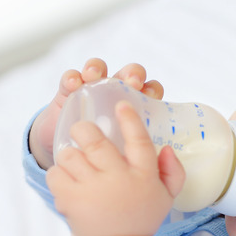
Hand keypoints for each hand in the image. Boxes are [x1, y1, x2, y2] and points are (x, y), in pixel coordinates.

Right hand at [29, 58, 164, 168]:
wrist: (70, 168)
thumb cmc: (106, 164)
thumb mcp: (128, 163)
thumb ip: (153, 162)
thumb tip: (168, 151)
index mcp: (136, 109)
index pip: (150, 91)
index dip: (151, 89)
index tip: (149, 96)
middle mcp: (117, 95)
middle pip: (129, 74)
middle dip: (132, 73)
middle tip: (131, 82)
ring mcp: (92, 91)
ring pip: (99, 69)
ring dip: (98, 67)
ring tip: (94, 75)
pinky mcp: (68, 93)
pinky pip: (71, 79)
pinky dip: (73, 77)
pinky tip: (74, 84)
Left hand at [46, 101, 184, 235]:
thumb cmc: (140, 214)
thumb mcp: (166, 196)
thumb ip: (172, 171)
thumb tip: (166, 147)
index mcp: (143, 176)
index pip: (139, 141)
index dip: (129, 119)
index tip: (121, 104)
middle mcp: (117, 180)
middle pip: (95, 142)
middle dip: (84, 129)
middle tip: (82, 130)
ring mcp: (92, 191)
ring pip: (70, 155)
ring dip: (70, 154)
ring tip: (75, 162)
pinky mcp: (70, 201)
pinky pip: (55, 174)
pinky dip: (58, 173)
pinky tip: (67, 180)